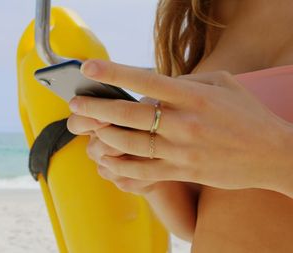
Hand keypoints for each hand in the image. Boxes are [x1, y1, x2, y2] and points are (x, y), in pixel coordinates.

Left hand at [67, 59, 292, 195]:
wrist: (273, 154)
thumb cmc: (246, 115)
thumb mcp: (222, 84)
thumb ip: (186, 81)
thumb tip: (152, 84)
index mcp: (193, 95)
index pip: (145, 80)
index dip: (113, 73)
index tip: (88, 67)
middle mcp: (184, 122)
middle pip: (128, 114)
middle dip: (95, 108)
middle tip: (75, 103)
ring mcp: (182, 150)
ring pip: (129, 144)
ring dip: (102, 136)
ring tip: (87, 128)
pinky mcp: (182, 171)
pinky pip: (141, 171)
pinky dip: (118, 165)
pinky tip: (105, 158)